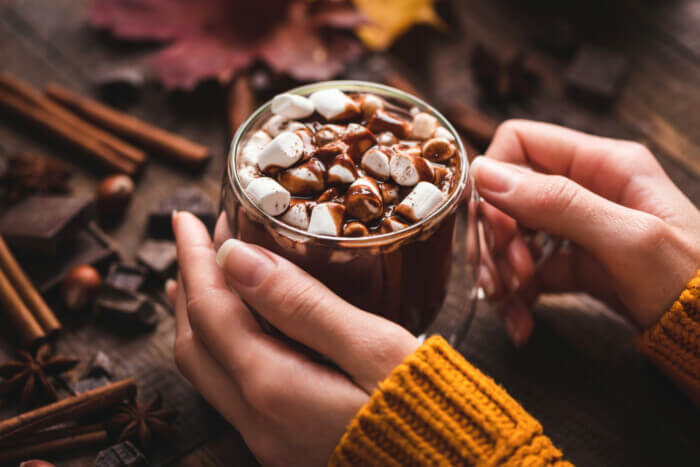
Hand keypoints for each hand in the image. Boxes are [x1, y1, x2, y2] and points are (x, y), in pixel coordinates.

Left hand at [169, 211, 417, 465]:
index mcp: (275, 387)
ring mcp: (266, 436)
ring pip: (206, 367)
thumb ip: (302, 304)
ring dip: (199, 314)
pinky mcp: (283, 441)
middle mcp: (257, 419)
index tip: (190, 218)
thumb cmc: (427, 407)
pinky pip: (229, 385)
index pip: (211, 310)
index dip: (197, 258)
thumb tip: (237, 257)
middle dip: (189, 283)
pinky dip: (221, 342)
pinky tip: (237, 324)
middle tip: (197, 237)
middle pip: (194, 341)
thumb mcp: (372, 346)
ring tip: (203, 274)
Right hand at [472, 120, 699, 345]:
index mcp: (603, 164)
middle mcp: (586, 189)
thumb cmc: (692, 285)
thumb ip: (557, 202)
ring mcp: (578, 228)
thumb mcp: (627, 240)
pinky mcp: (576, 265)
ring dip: (500, 271)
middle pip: (508, 195)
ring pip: (512, 235)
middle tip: (505, 276)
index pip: (520, 143)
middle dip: (496, 237)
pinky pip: (528, 272)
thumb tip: (484, 172)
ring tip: (510, 305)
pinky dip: (516, 297)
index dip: (495, 183)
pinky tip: (520, 323)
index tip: (498, 229)